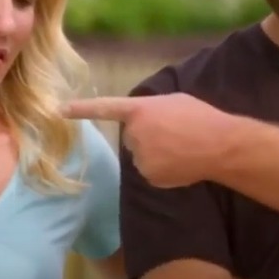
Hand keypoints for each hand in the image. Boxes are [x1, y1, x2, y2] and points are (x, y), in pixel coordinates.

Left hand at [62, 93, 237, 187]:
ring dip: (155, 152)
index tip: (59, 111)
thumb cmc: (200, 117)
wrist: (220, 145)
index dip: (81, 109)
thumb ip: (151, 109)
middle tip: (173, 132)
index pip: (105, 108)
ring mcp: (141, 158)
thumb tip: (142, 120)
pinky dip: (163, 168)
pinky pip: (150, 171)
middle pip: (131, 136)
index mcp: (140, 111)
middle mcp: (134, 134)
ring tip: (181, 147)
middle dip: (147, 135)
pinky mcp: (150, 177)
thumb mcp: (173, 102)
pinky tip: (180, 162)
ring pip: (141, 155)